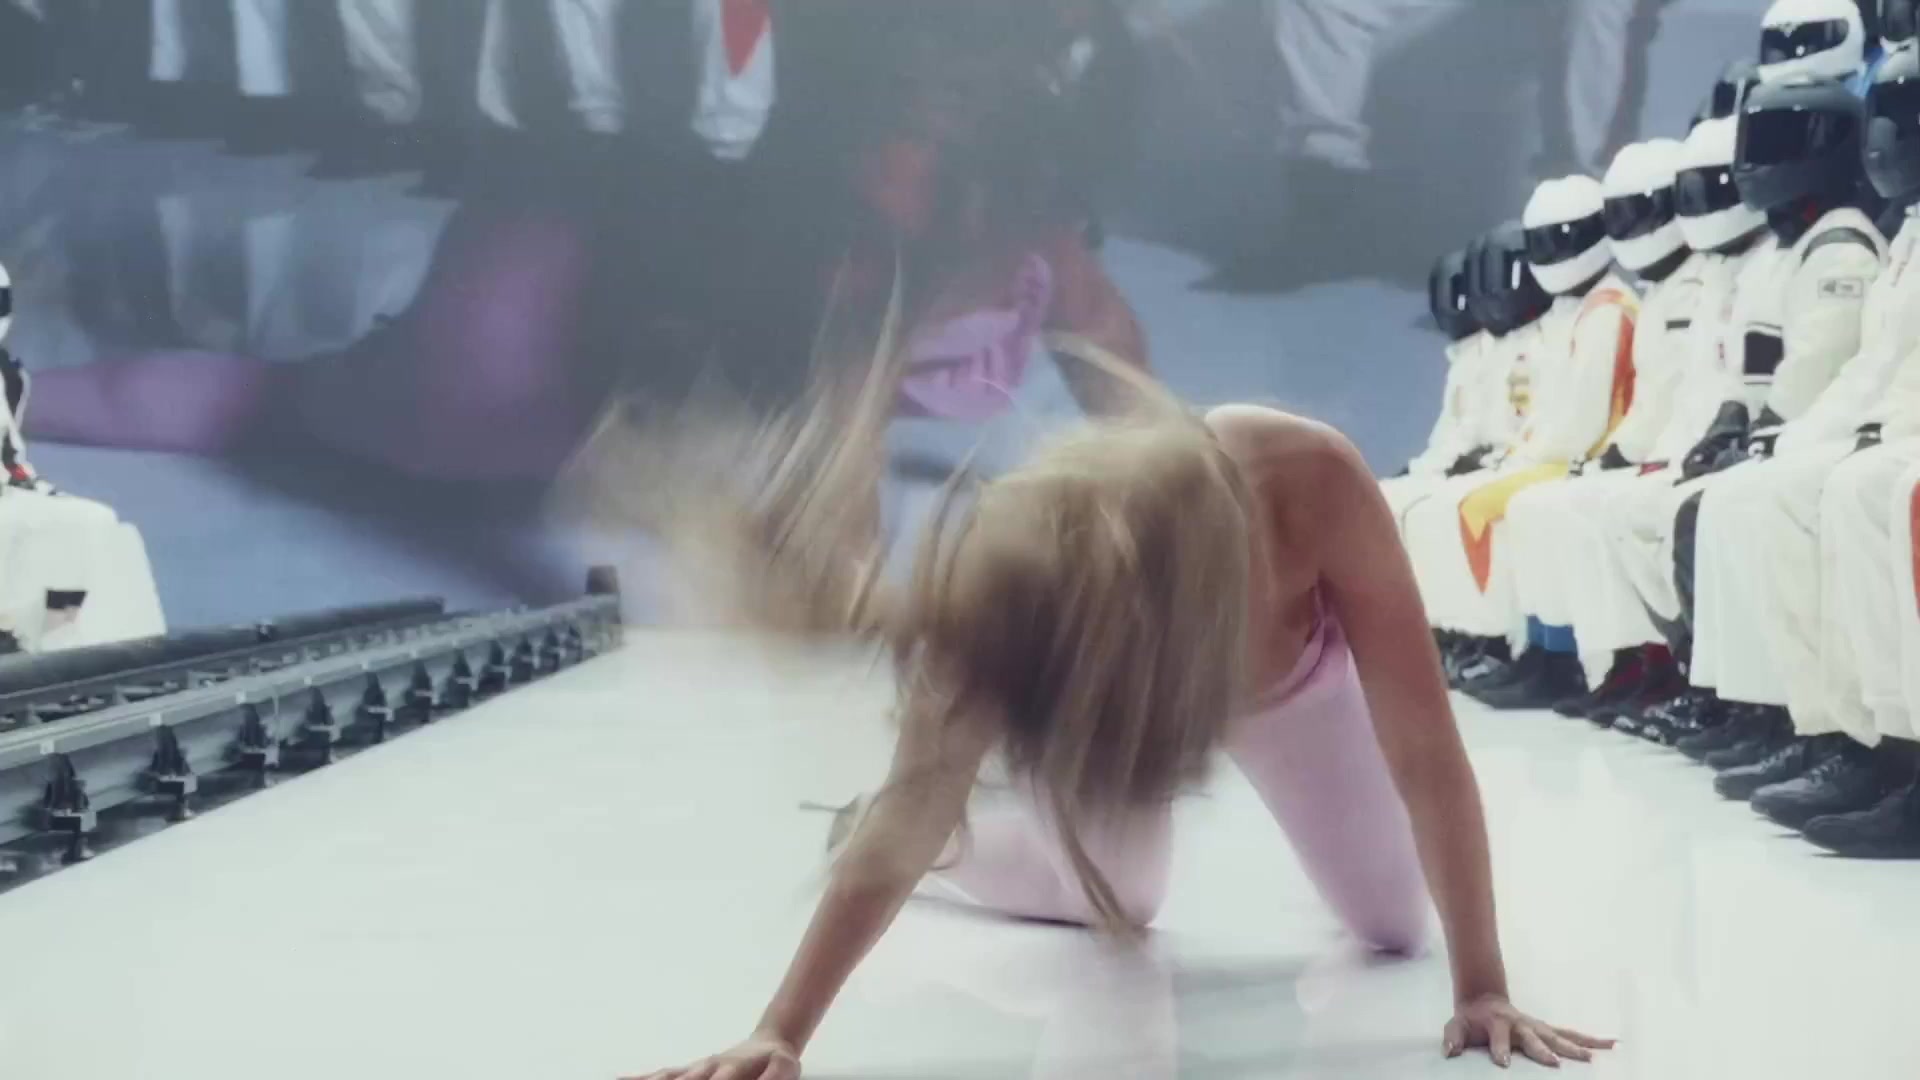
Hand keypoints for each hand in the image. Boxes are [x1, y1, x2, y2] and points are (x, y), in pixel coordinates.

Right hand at [629, 1033, 801, 1079]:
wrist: (770, 1043)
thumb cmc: (778, 1060)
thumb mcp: (786, 1067)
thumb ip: (773, 1077)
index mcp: (731, 1069)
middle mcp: (707, 1068)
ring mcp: (695, 1069)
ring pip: (667, 1078)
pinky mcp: (689, 1072)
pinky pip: (661, 1075)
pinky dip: (640, 1078)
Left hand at [1443, 994, 1613, 1068]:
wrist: (1485, 999)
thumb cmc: (1471, 1018)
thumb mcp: (1456, 1025)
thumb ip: (1453, 1038)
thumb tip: (1450, 1052)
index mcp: (1498, 1023)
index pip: (1499, 1037)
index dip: (1500, 1049)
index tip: (1504, 1063)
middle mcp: (1522, 1024)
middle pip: (1535, 1038)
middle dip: (1544, 1050)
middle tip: (1555, 1063)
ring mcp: (1538, 1026)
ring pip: (1561, 1036)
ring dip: (1577, 1046)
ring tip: (1595, 1058)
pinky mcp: (1548, 1029)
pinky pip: (1572, 1034)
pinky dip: (1592, 1039)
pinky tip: (1612, 1044)